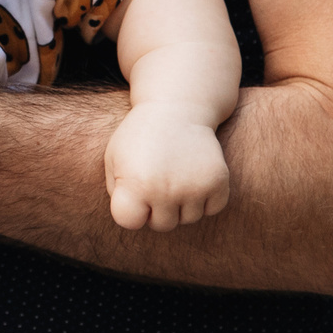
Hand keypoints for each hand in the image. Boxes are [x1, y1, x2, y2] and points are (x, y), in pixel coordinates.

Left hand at [103, 103, 231, 230]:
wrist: (177, 108)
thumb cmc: (140, 136)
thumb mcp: (115, 157)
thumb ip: (117, 192)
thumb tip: (133, 220)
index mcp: (135, 184)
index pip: (129, 221)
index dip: (131, 208)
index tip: (133, 191)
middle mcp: (165, 191)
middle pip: (161, 225)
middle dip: (156, 208)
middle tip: (156, 179)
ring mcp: (194, 188)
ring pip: (188, 219)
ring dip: (182, 204)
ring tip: (174, 174)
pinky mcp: (218, 183)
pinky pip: (212, 209)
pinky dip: (205, 198)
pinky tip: (194, 175)